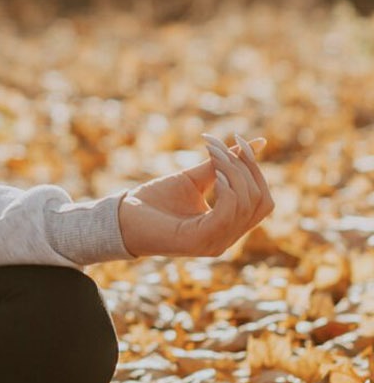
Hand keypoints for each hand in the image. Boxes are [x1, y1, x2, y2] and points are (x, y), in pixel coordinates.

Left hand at [116, 132, 272, 258]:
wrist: (121, 218)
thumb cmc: (154, 200)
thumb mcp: (193, 179)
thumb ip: (221, 166)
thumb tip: (257, 143)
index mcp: (228, 226)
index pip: (262, 199)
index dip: (255, 169)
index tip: (238, 139)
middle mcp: (227, 239)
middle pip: (261, 201)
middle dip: (247, 169)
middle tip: (222, 147)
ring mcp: (215, 243)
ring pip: (247, 205)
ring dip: (235, 173)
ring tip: (215, 155)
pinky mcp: (199, 240)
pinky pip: (228, 214)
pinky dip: (228, 190)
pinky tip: (217, 175)